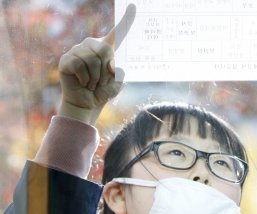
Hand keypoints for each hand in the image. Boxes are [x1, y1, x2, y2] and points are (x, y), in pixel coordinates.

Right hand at [58, 4, 135, 124]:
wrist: (88, 104)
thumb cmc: (103, 92)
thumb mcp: (117, 82)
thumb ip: (119, 72)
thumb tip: (112, 64)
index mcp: (106, 49)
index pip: (117, 33)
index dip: (126, 21)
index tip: (134, 7)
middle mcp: (91, 46)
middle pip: (104, 49)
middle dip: (106, 70)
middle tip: (102, 81)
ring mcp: (77, 51)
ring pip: (91, 59)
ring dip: (96, 77)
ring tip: (92, 83)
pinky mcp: (66, 60)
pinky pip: (80, 65)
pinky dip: (86, 78)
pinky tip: (83, 83)